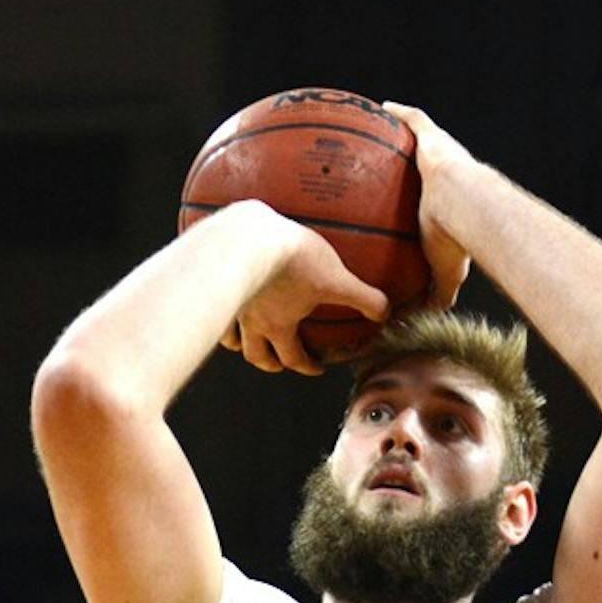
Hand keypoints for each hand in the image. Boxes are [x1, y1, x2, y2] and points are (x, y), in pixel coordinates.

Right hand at [217, 206, 388, 374]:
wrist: (249, 235)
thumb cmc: (293, 258)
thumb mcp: (337, 278)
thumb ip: (363, 297)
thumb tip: (385, 313)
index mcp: (280, 325)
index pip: (293, 357)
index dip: (307, 366)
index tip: (318, 367)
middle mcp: (253, 321)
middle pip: (258, 355)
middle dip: (271, 363)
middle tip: (280, 362)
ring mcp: (232, 304)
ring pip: (232, 337)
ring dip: (242, 344)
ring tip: (248, 341)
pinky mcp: (216, 282)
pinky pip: (216, 307)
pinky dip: (221, 317)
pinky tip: (226, 308)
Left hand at [383, 101, 472, 309]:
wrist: (466, 206)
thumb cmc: (458, 239)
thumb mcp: (444, 274)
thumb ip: (435, 295)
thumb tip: (414, 320)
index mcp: (447, 205)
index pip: (431, 200)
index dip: (421, 198)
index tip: (404, 203)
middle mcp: (445, 178)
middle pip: (423, 168)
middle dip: (412, 164)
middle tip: (384, 168)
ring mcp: (441, 155)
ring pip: (418, 139)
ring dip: (403, 132)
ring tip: (372, 132)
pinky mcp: (434, 137)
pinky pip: (415, 119)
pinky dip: (401, 111)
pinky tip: (382, 107)